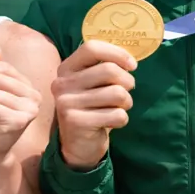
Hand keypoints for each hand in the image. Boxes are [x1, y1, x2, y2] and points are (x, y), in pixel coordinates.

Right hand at [50, 40, 135, 170]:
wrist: (78, 145)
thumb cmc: (92, 108)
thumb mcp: (92, 84)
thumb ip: (104, 67)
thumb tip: (130, 59)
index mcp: (66, 69)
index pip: (92, 48)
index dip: (117, 53)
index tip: (132, 65)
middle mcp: (62, 84)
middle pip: (109, 70)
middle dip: (128, 81)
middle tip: (127, 91)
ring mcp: (67, 103)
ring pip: (117, 93)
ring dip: (126, 102)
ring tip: (118, 108)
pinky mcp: (76, 122)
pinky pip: (117, 114)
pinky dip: (122, 119)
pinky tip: (110, 123)